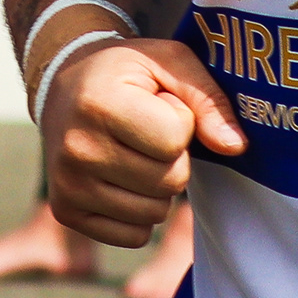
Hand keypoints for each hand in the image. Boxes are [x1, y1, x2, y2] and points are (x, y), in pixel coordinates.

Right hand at [45, 37, 243, 245]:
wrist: (62, 91)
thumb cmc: (126, 74)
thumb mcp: (169, 62)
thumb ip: (208, 99)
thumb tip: (235, 147)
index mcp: (100, 103)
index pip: (175, 140)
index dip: (180, 121)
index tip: (156, 104)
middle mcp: (76, 148)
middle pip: (170, 180)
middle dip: (172, 157)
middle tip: (145, 131)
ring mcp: (68, 185)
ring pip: (155, 212)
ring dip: (158, 186)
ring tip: (133, 152)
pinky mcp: (66, 212)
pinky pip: (134, 235)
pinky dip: (139, 212)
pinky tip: (121, 179)